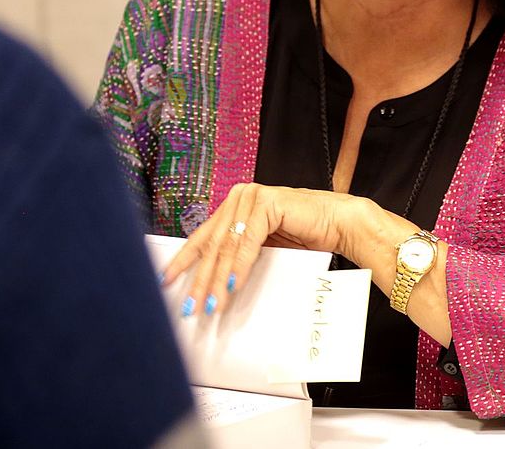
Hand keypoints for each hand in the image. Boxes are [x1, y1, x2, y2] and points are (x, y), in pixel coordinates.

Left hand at [161, 183, 360, 317]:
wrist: (338, 223)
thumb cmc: (304, 236)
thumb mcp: (263, 248)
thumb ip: (239, 256)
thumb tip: (213, 284)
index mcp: (233, 206)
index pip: (202, 237)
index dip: (184, 262)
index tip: (166, 282)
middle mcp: (238, 197)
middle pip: (212, 245)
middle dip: (199, 280)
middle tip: (190, 306)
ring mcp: (250, 197)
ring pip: (227, 245)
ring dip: (217, 280)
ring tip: (211, 304)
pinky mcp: (266, 202)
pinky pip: (248, 242)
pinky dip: (239, 266)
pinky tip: (231, 285)